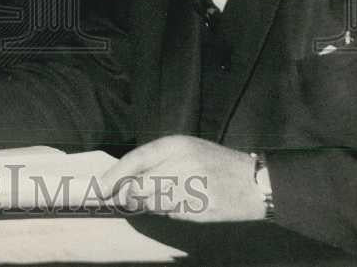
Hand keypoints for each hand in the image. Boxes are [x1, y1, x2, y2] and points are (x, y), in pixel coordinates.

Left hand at [99, 135, 264, 221]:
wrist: (255, 182)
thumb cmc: (216, 164)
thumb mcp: (186, 151)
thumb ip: (156, 162)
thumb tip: (124, 181)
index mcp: (176, 144)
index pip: (136, 158)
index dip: (115, 175)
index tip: (101, 189)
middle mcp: (182, 162)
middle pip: (140, 184)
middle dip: (128, 195)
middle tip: (123, 199)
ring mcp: (192, 186)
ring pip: (152, 202)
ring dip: (149, 204)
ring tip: (164, 197)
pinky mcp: (200, 207)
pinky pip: (171, 213)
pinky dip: (169, 211)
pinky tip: (181, 204)